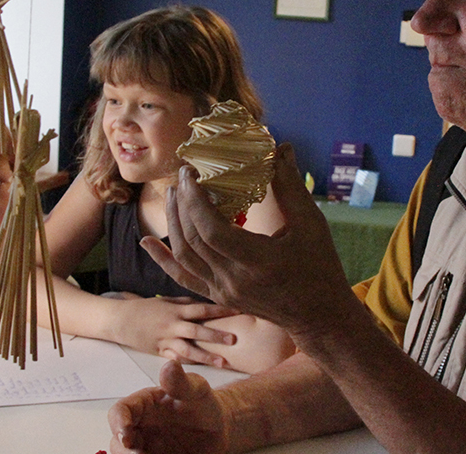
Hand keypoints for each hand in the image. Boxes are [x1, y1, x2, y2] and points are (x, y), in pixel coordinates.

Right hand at [109, 360, 228, 453]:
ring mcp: (145, 447)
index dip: (119, 423)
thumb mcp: (196, 391)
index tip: (126, 435)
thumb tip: (170, 366)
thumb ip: (181, 382)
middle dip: (125, 451)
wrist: (218, 429)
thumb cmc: (202, 404)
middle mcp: (139, 427)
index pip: (120, 411)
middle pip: (118, 441)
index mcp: (142, 405)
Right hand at [111, 294, 240, 366]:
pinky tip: (201, 370)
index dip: (220, 310)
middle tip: (234, 339)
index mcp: (176, 310)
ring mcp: (165, 340)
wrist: (120, 320)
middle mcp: (172, 325)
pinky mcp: (159, 352)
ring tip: (222, 362)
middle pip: (197, 330)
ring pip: (188, 350)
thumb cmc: (145, 308)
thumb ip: (185, 303)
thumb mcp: (165, 301)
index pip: (202, 309)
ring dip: (206, 356)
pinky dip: (188, 364)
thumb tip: (204, 304)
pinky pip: (176, 359)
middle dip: (216, 335)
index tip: (238, 311)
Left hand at [140, 144, 352, 337]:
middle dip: (182, 204)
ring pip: (183, 257)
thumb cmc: (320, 268)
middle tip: (182, 176)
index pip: (211, 231)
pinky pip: (183, 278)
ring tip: (173, 195)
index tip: (192, 174)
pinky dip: (162, 260)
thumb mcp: (312, 225)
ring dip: (172, 224)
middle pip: (192, 241)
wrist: (319, 316)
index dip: (195, 200)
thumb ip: (291, 187)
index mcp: (258, 262)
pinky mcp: (219, 295)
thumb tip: (281, 148)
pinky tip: (146, 242)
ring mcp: (224, 291)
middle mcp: (235, 281)